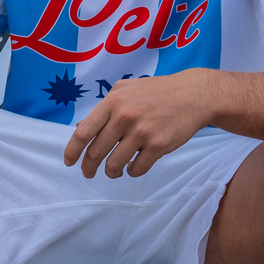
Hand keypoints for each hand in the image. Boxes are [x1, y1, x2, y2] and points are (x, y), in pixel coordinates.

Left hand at [63, 70, 214, 178]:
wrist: (193, 94)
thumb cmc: (156, 91)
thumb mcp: (124, 90)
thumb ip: (102, 108)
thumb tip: (80, 128)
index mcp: (112, 103)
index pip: (83, 132)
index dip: (72, 151)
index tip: (69, 162)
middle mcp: (124, 117)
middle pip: (96, 152)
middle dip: (89, 167)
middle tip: (88, 173)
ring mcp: (142, 132)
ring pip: (115, 164)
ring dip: (111, 172)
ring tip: (113, 171)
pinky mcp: (159, 145)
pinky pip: (138, 169)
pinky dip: (132, 172)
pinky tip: (133, 168)